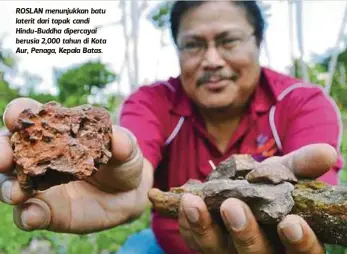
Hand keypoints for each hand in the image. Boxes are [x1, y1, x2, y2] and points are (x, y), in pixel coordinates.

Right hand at [0, 98, 146, 233]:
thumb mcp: (127, 150)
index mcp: (57, 132)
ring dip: (8, 187)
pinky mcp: (47, 211)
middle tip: (4, 159)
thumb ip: (124, 143)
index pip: (30, 117)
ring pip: (11, 184)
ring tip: (16, 193)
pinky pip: (29, 214)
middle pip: (9, 149)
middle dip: (2, 151)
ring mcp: (40, 185)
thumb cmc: (122, 162)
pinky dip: (27, 215)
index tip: (16, 116)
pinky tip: (33, 215)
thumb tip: (118, 139)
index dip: (19, 113)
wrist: (128, 194)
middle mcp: (41, 157)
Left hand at [178, 144, 336, 253]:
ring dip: (205, 228)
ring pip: (219, 252)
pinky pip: (195, 242)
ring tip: (193, 202)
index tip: (291, 222)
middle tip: (232, 206)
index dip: (299, 242)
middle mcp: (262, 251)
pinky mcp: (207, 245)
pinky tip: (185, 205)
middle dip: (244, 233)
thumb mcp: (284, 173)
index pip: (302, 253)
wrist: (238, 187)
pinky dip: (188, 225)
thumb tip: (326, 153)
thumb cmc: (268, 185)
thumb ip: (302, 165)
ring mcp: (231, 251)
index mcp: (289, 240)